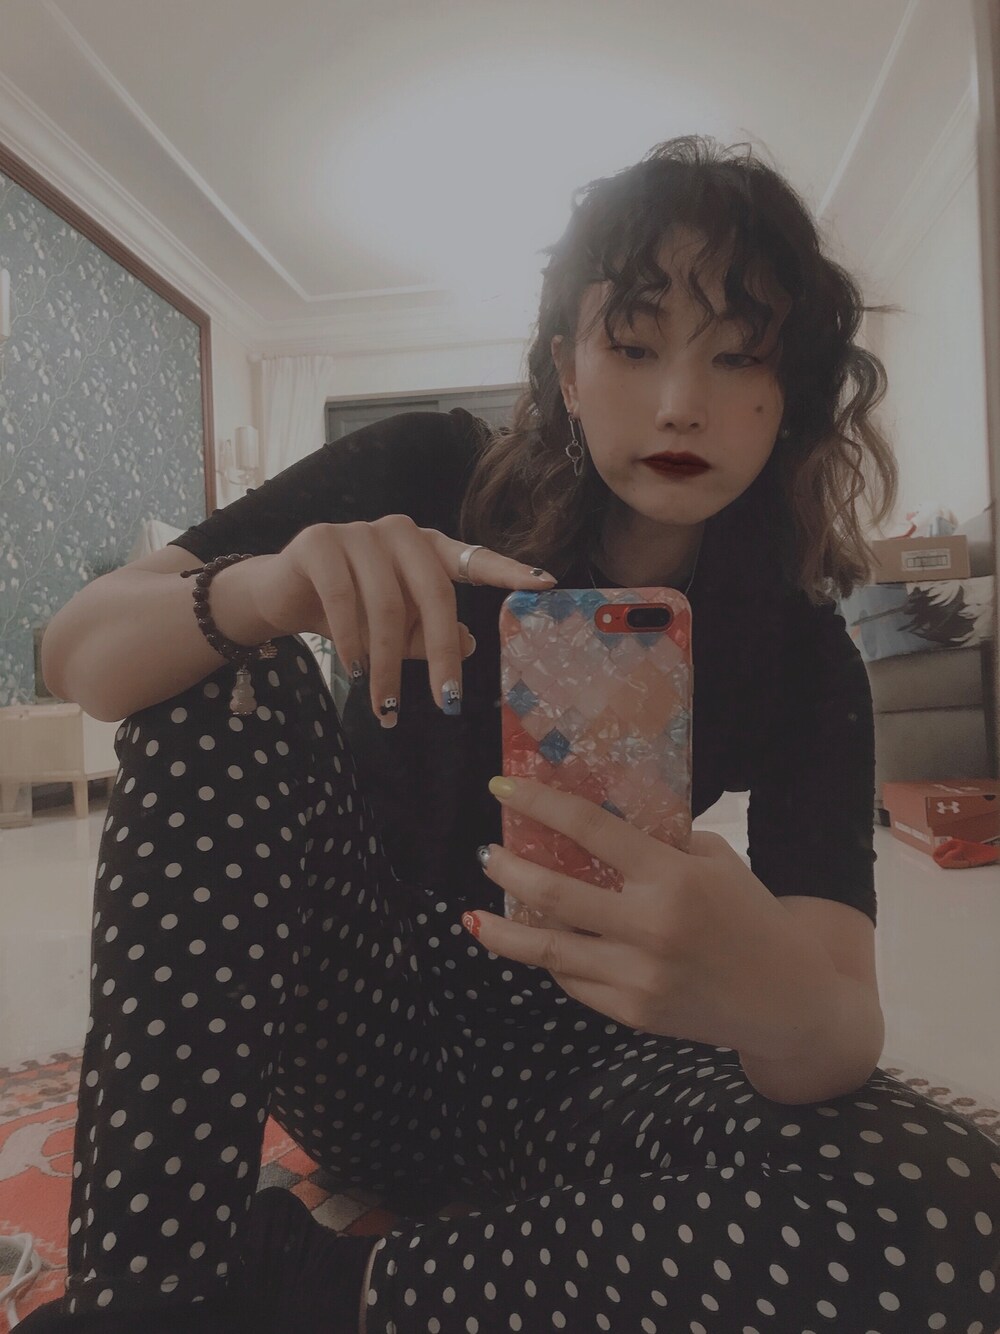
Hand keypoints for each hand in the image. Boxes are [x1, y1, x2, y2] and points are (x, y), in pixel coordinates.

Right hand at [248, 518, 554, 725]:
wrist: (282, 596)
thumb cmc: (352, 614)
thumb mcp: (398, 632)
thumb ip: (432, 635)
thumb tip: (471, 646)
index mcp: (426, 548)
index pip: (473, 559)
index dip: (508, 571)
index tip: (545, 585)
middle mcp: (399, 532)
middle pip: (434, 593)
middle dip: (441, 653)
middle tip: (446, 702)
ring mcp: (358, 532)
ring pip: (387, 605)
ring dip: (388, 664)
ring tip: (386, 706)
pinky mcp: (319, 542)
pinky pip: (344, 599)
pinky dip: (353, 642)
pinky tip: (354, 671)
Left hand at [465, 777, 839, 1061]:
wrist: (786, 1000)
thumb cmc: (751, 917)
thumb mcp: (716, 863)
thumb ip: (660, 843)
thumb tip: (598, 821)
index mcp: (671, 876)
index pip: (589, 828)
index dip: (539, 803)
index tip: (502, 787)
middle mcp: (649, 926)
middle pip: (553, 892)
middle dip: (508, 868)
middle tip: (487, 853)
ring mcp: (637, 975)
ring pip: (548, 949)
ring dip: (504, 931)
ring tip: (473, 917)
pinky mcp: (632, 1013)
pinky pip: (574, 982)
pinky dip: (550, 961)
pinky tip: (534, 946)